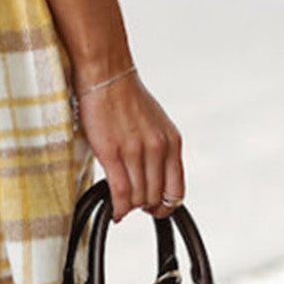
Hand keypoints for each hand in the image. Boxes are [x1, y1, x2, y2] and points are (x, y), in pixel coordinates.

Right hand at [75, 70, 183, 220]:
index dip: (165, 206)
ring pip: (137, 198)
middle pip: (154, 197)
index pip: (176, 190)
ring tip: (119, 203)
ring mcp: (135, 151)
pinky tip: (114, 210)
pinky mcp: (112, 152)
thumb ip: (159, 150)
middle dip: (143, 206)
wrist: (106, 74)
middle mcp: (158, 149)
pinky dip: (117, 208)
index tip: (153, 208)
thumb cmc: (126, 95)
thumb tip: (153, 177)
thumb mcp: (155, 124)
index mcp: (172, 142)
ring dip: (129, 206)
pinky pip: (119, 192)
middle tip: (131, 204)